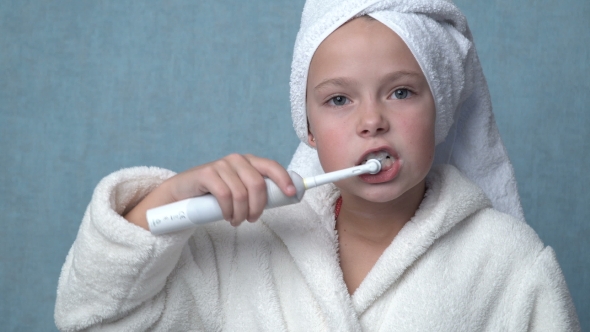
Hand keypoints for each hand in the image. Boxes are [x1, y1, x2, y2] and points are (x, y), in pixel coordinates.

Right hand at [124, 154, 296, 229]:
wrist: (183, 192)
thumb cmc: (216, 194)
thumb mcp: (239, 190)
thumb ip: (255, 191)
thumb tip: (281, 198)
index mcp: (249, 162)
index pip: (271, 166)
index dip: (283, 179)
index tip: (290, 193)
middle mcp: (237, 160)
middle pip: (258, 184)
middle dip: (258, 207)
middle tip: (252, 219)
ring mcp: (221, 165)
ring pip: (241, 194)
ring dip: (241, 213)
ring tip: (236, 221)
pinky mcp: (207, 173)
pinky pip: (225, 196)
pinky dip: (228, 211)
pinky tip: (225, 216)